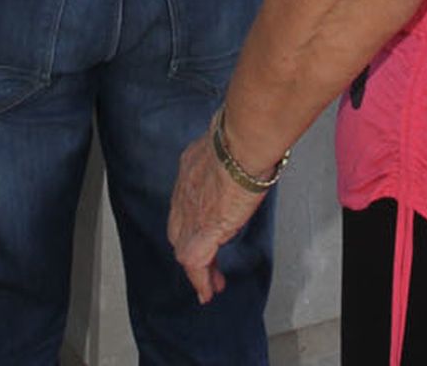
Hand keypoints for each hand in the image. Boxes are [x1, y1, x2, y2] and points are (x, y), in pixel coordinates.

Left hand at [168, 131, 266, 304]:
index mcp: (191, 166)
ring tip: (211, 284)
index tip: (205, 223)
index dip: (192, 216)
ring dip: (198, 268)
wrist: (241, 143)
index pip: (185, 198)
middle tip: (205, 260)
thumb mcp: (231, 139)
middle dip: (190, 245)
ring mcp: (191, 212)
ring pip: (184, 248)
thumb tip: (248, 151)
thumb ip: (231, 150)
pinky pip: (196, 264)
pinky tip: (209, 291)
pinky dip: (201, 280)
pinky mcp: (203, 231)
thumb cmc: (245, 134)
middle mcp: (184, 191)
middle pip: (178, 227)